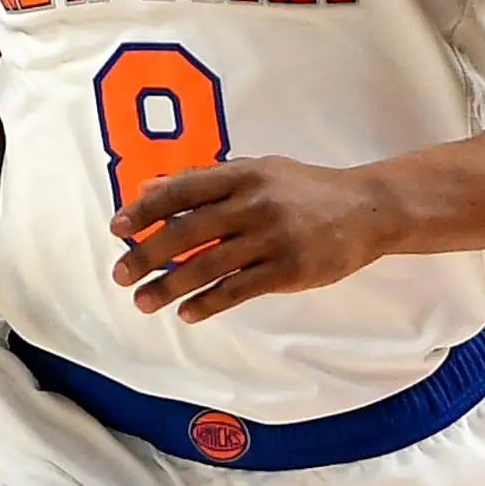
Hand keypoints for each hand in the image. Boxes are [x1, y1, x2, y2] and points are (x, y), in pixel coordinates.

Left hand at [107, 157, 399, 321]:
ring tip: (145, 302)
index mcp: (243, 174)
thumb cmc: (305, 189)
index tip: (117, 229)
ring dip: (171, 287)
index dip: (146, 210)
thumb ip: (204, 180)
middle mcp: (254, 203)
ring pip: (209, 266)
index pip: (182, 191)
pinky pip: (238, 290)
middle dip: (148, 255)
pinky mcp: (288, 269)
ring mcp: (272, 238)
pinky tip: (187, 314)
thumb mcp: (258, 172)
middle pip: (188, 232)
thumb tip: (148, 187)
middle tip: (121, 275)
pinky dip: (208, 303)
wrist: (367, 209)